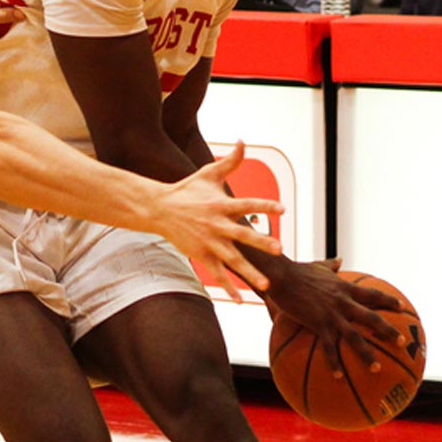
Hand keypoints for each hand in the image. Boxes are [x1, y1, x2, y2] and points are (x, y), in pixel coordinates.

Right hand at [153, 143, 283, 294]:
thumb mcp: (208, 173)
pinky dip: (228, 288)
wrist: (159, 208)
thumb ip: (231, 162)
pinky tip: (241, 300)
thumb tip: (243, 141)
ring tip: (266, 285)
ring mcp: (209, 242)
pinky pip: (217, 274)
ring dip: (249, 273)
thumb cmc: (188, 190)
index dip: (264, 205)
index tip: (282, 209)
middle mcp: (217, 224)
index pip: (247, 204)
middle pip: (241, 235)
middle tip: (278, 248)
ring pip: (232, 260)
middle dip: (260, 242)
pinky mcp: (201, 255)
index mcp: (221, 204)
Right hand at [263, 258, 402, 376]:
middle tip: (403, 343)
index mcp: (345, 288)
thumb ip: (331, 265)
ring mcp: (332, 315)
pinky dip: (334, 363)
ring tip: (377, 369)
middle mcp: (343, 302)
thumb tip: (340, 260)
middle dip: (389, 331)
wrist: (282, 277)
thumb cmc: (297, 270)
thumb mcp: (318, 266)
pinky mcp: (318, 325)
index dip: (389, 301)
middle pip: (372, 318)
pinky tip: (338, 377)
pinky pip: (328, 348)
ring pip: (355, 337)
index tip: (403, 308)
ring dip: (367, 354)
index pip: (373, 294)